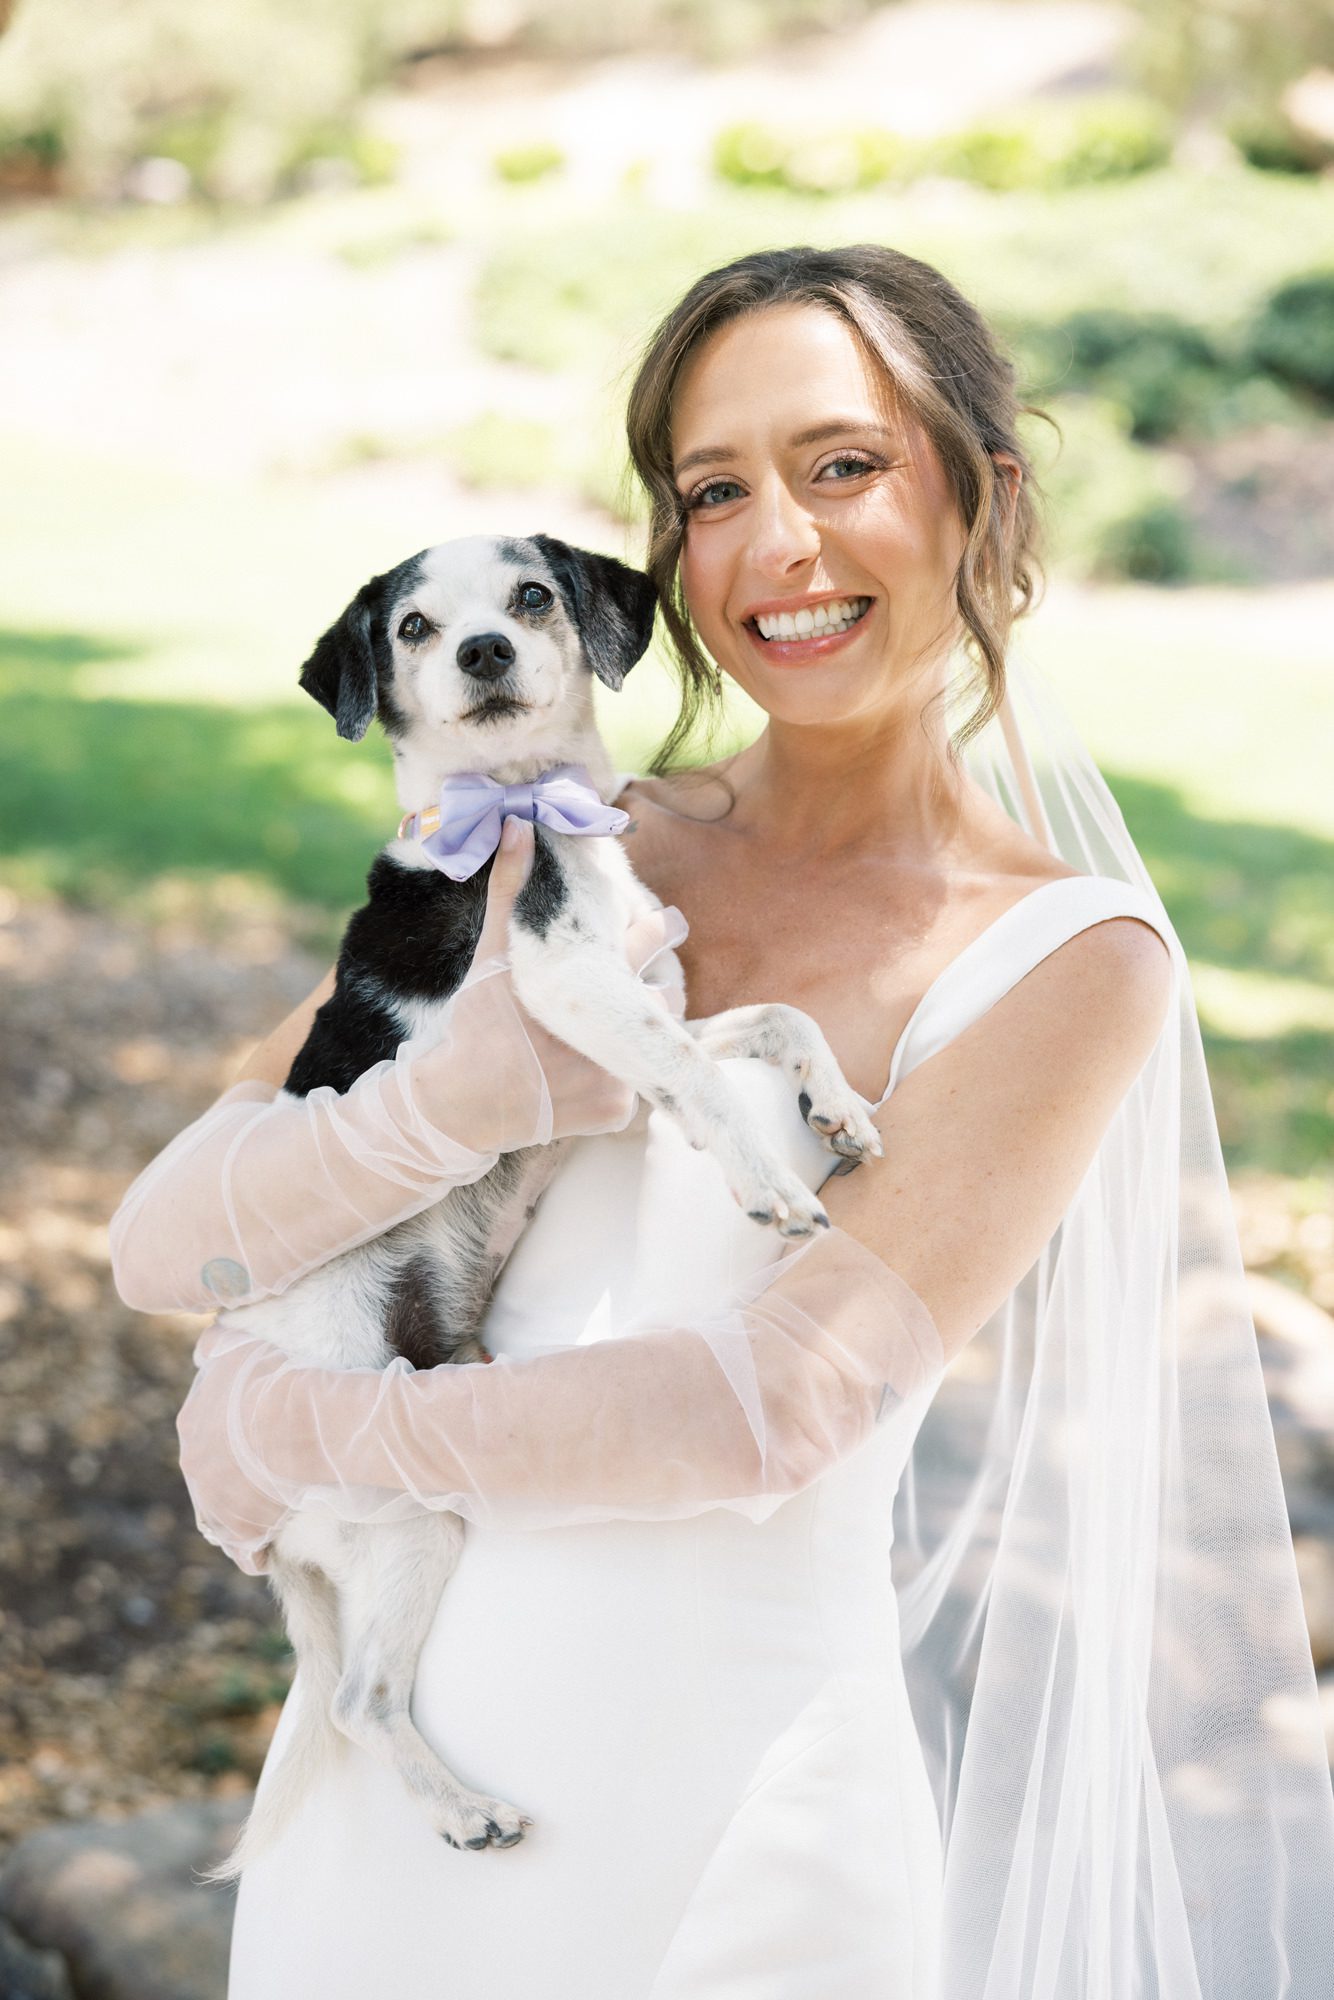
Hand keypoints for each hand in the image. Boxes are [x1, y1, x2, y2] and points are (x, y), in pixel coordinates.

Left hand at [177, 1328, 290, 1575]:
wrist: (297, 1420)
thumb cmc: (272, 1379)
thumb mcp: (236, 1346)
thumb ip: (215, 1346)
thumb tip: (204, 1348)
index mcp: (190, 1422)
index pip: (201, 1432)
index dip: (227, 1434)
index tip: (249, 1435)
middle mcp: (195, 1467)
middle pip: (208, 1477)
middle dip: (229, 1477)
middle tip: (260, 1475)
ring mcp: (216, 1502)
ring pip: (219, 1519)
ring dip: (237, 1519)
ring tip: (260, 1519)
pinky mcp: (243, 1530)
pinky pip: (245, 1550)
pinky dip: (253, 1552)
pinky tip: (263, 1553)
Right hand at [417, 816, 688, 1151]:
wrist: (456, 1106)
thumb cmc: (476, 1024)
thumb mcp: (491, 955)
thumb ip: (508, 889)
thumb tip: (518, 824)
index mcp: (587, 986)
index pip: (645, 946)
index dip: (650, 934)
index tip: (656, 927)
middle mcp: (610, 1033)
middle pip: (660, 997)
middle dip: (647, 987)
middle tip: (619, 989)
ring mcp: (616, 1076)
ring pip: (648, 1042)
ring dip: (631, 1032)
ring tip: (598, 1029)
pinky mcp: (615, 1112)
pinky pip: (636, 1085)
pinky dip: (616, 1076)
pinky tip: (583, 1071)